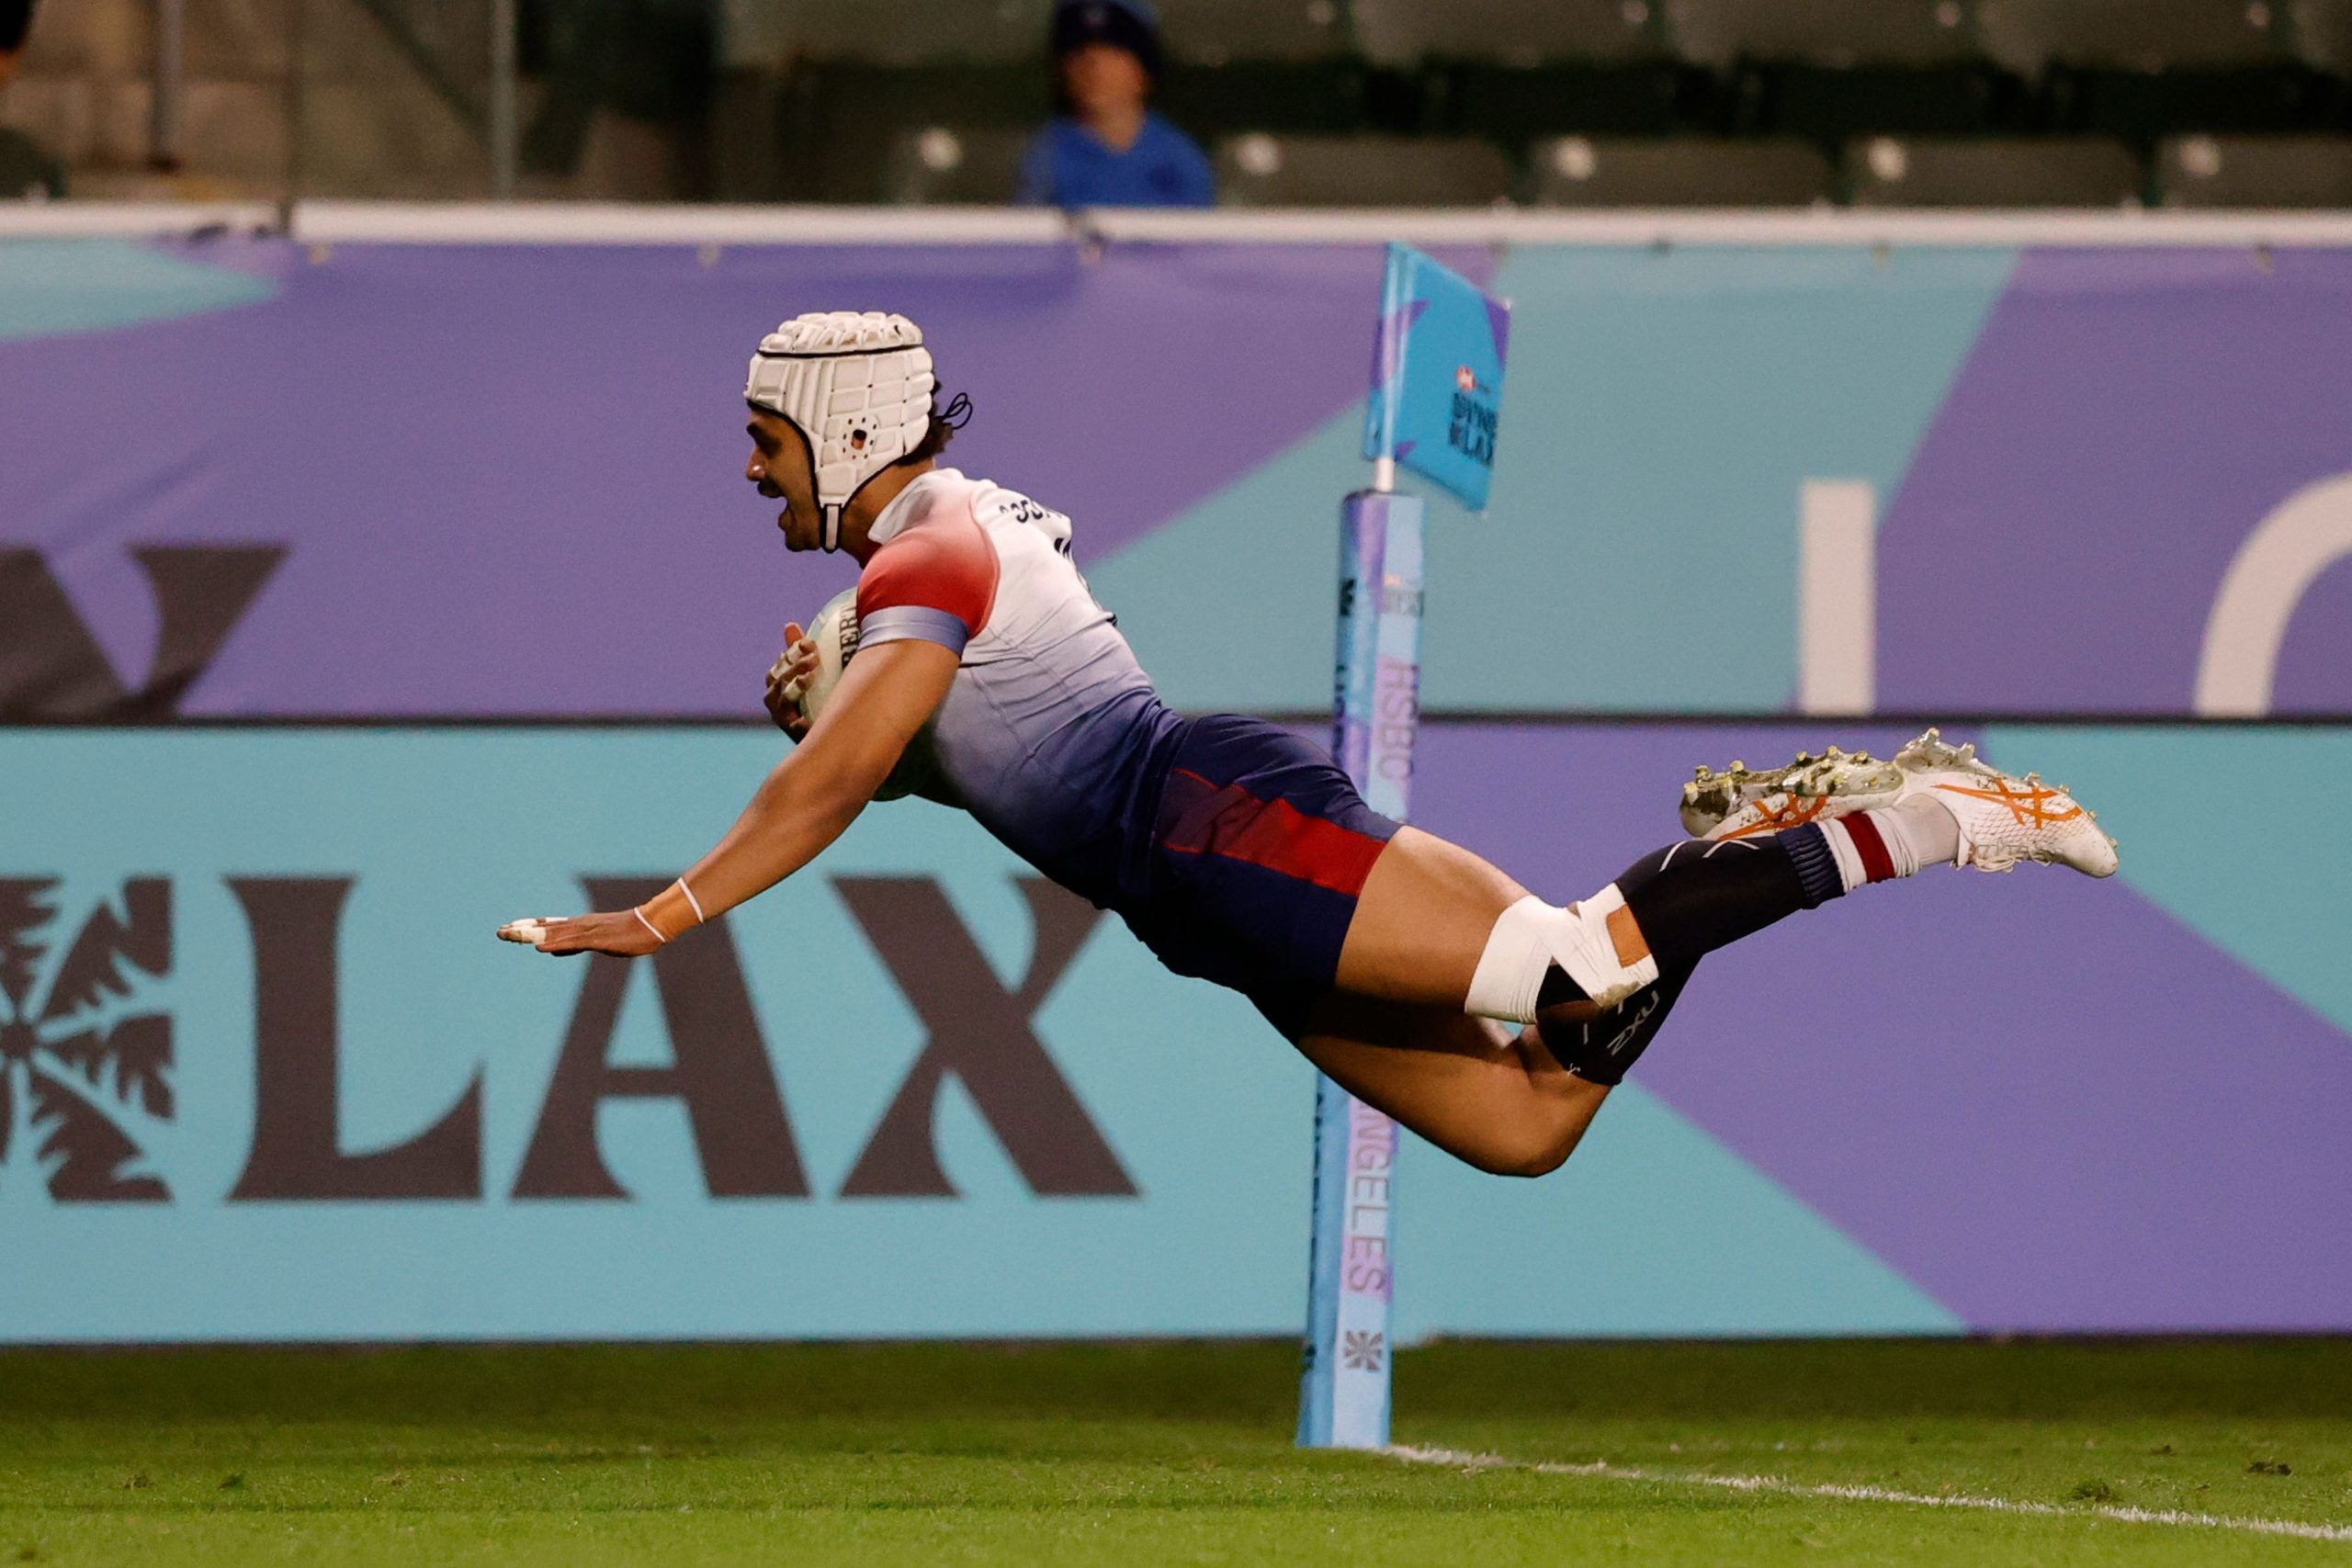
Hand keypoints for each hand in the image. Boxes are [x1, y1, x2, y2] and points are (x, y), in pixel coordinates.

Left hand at [497, 909, 664, 957]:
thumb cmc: (628, 935)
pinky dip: (556, 944)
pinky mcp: (598, 939)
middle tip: (499, 932)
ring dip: (534, 935)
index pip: (547, 924)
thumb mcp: (596, 942)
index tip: (508, 927)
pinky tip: (542, 947)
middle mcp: (579, 924)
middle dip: (522, 930)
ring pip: (555, 933)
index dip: (527, 925)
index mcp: (579, 925)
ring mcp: (588, 931)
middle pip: (546, 927)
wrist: (652, 926)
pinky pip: (574, 943)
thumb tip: (552, 950)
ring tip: (512, 936)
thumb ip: (573, 945)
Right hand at [763, 620, 817, 739]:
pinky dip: (798, 724)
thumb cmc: (818, 699)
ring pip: (782, 702)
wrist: (833, 736)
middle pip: (779, 682)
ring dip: (794, 687)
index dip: (793, 653)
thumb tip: (789, 625)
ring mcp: (784, 721)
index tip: (809, 643)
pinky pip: (794, 731)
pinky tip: (806, 718)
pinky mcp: (796, 738)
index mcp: (779, 685)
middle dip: (795, 667)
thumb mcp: (812, 673)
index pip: (780, 666)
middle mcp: (777, 703)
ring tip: (809, 678)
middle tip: (814, 657)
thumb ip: (799, 651)